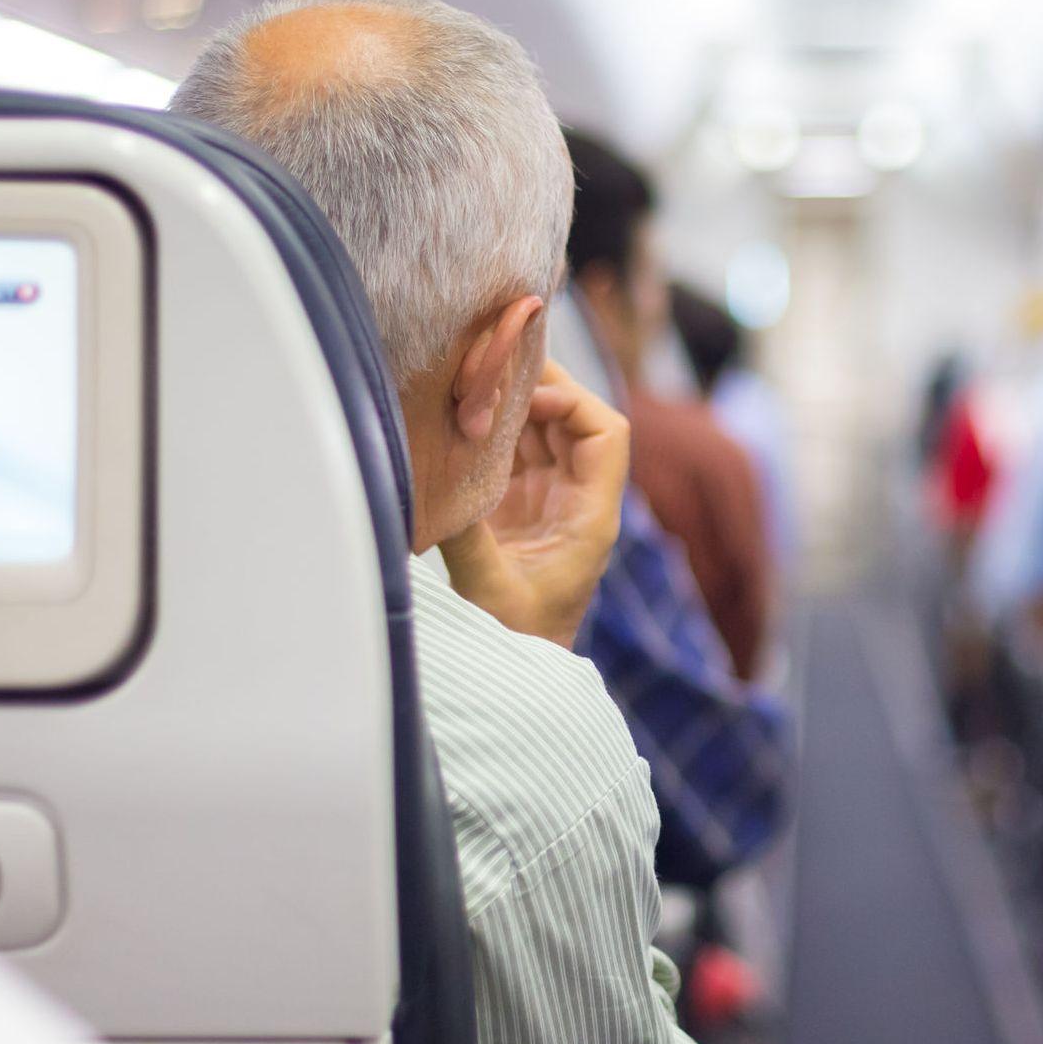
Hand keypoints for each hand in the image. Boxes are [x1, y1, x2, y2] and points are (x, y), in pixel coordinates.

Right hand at [438, 362, 628, 647]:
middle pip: (573, 421)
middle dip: (539, 388)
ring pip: (541, 431)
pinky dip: (491, 429)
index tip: (526, 398)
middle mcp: (576, 501)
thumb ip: (466, 538)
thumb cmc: (514, 645)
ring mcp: (547, 501)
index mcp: (591, 518)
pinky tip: (460, 413)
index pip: (607, 434)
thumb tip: (434, 482)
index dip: (574, 403)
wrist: (511, 678)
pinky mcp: (516, 508)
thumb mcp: (489, 591)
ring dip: (511, 405)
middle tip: (491, 364)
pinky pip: (511, 452)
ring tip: (471, 379)